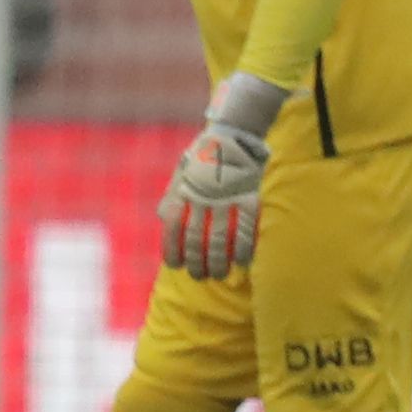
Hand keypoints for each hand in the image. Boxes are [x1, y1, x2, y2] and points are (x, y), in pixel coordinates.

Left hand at [158, 124, 266, 278]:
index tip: (176, 266)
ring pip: (219, 239)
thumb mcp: (178, 175)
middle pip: (194, 240)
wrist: (231, 136)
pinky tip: (243, 261)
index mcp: (181, 193)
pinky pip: (246, 229)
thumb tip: (162, 220)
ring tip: (219, 274)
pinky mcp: (249, 197)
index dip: (172, 251)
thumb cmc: (201, 158)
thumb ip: (170, 198)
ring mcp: (225, 199)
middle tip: (199, 276)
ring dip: (218, 261)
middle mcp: (200, 199)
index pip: (171, 229)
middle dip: (196, 263)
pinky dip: (244, 248)